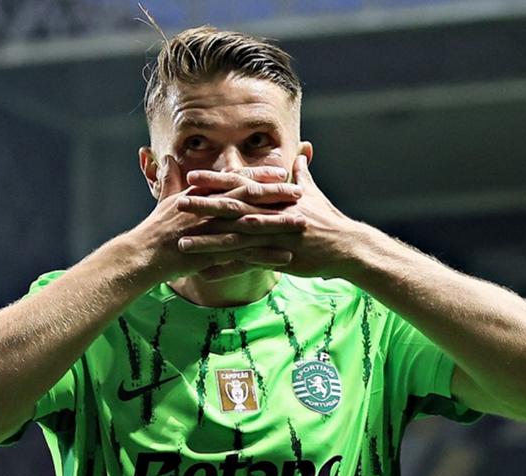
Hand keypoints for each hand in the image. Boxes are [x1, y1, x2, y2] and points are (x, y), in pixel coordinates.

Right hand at [128, 157, 307, 281]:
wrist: (144, 255)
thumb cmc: (154, 228)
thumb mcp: (164, 199)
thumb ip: (170, 178)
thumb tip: (166, 157)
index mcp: (203, 194)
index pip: (236, 180)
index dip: (261, 175)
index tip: (282, 170)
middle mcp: (211, 209)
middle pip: (250, 198)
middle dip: (277, 194)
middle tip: (300, 191)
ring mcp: (214, 230)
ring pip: (253, 224)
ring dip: (279, 224)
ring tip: (302, 223)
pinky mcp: (215, 253)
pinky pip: (245, 254)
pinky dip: (266, 255)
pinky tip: (286, 257)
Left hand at [176, 155, 360, 278]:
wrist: (347, 247)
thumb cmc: (329, 219)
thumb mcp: (314, 193)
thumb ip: (302, 173)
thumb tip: (302, 152)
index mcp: (276, 197)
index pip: (241, 186)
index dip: (216, 181)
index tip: (192, 176)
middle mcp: (272, 214)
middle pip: (233, 208)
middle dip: (204, 206)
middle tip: (178, 203)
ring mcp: (274, 237)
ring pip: (235, 238)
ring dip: (207, 240)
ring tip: (182, 242)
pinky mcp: (278, 258)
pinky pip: (247, 265)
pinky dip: (225, 270)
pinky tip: (204, 275)